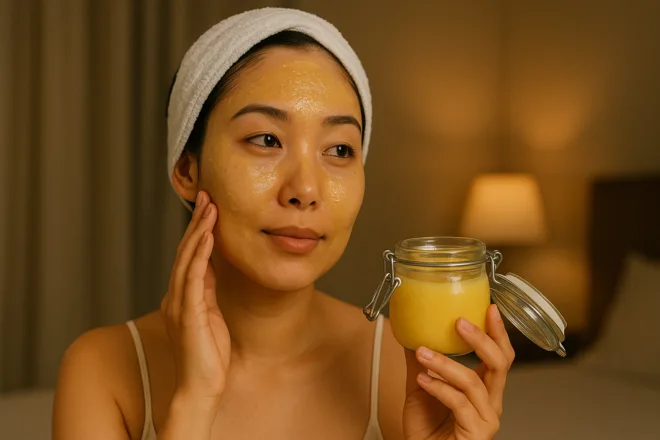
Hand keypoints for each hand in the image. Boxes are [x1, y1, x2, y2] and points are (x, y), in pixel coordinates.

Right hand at [160, 190, 229, 410]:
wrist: (201, 387)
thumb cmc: (208, 354)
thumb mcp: (210, 314)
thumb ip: (207, 290)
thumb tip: (211, 265)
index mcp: (181, 296)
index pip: (189, 256)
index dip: (198, 231)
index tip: (208, 207)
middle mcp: (176, 296)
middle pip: (186, 251)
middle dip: (197, 222)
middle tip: (207, 196)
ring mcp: (179, 304)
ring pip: (187, 259)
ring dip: (199, 232)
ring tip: (210, 208)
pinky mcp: (187, 314)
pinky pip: (193, 279)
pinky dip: (200, 255)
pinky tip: (207, 237)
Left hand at [402, 304, 514, 439]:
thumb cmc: (426, 430)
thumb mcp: (420, 388)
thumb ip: (420, 362)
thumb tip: (411, 332)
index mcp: (484, 390)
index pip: (500, 356)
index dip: (498, 332)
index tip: (489, 308)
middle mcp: (491, 404)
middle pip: (499, 364)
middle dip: (481, 339)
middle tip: (459, 322)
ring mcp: (486, 420)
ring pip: (473, 383)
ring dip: (445, 364)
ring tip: (422, 352)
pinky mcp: (476, 434)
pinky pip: (459, 404)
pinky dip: (439, 388)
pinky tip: (423, 379)